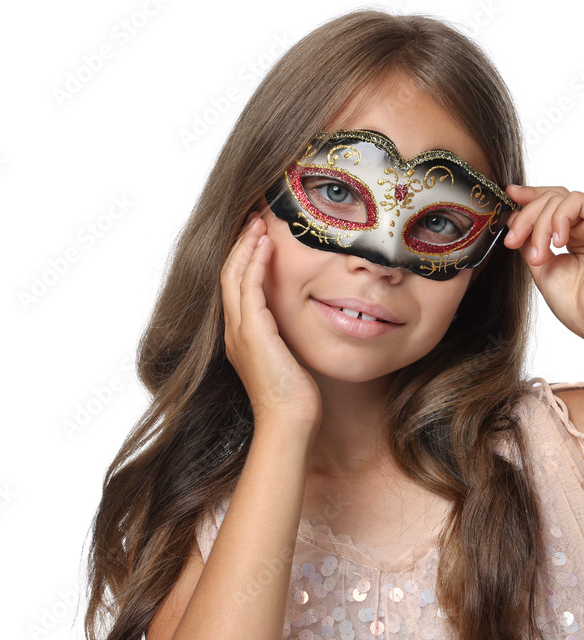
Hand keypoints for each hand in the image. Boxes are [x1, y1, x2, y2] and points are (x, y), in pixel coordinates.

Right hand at [220, 214, 321, 433]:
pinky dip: (256, 263)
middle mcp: (233, 331)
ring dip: (246, 246)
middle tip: (253, 219)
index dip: (242, 259)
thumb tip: (300, 325)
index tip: (256, 237)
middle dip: (240, 245)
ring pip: (234, 276)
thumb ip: (286, 339)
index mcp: (240, 336)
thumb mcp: (288, 359)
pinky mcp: (252, 333)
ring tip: (258, 223)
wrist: (289, 420)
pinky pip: (249, 288)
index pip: (235, 288)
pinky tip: (266, 246)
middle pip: (228, 275)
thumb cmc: (294, 398)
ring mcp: (239, 331)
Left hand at [503, 184, 583, 349]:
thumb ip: (529, 241)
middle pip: (551, 198)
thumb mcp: (542, 267)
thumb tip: (513, 218)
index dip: (529, 198)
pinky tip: (559, 243)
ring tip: (540, 257)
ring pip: (559, 199)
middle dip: (526, 217)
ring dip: (540, 226)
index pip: (551, 205)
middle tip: (512, 241)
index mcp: (576, 236)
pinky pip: (575, 201)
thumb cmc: (577, 303)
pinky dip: (559, 219)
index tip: (508, 196)